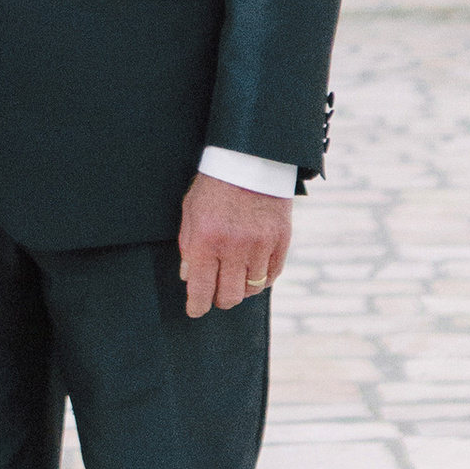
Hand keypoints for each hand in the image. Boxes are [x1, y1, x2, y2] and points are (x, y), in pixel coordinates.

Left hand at [177, 172, 291, 320]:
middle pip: (229, 296)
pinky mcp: (281, 240)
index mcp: (206, 240)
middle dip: (219, 299)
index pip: (201, 290)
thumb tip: (189, 278)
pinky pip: (272, 275)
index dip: (197, 306)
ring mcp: (261, 245)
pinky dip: (261, 279)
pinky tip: (253, 270)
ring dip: (241, 288)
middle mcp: (234, 247)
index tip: (195, 310)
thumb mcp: (191, 211)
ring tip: (234, 277)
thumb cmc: (215, 185)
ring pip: (252, 290)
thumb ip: (188, 246)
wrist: (250, 158)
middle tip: (215, 292)